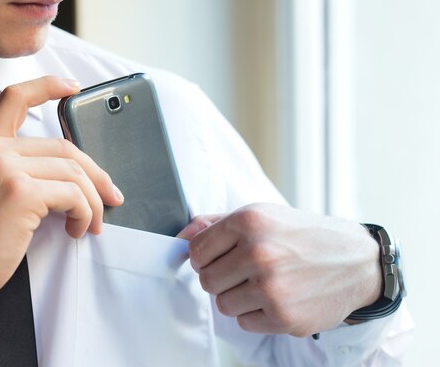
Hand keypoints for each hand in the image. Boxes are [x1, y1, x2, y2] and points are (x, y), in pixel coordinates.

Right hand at [0, 76, 123, 346]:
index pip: (15, 99)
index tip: (72, 86)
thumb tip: (67, 179)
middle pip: (65, 148)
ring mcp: (7, 170)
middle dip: (96, 175)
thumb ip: (15, 172)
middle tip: (110, 197)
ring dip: (93, 202)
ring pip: (74, 173)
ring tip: (91, 223)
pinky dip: (85, 214)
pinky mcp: (21, 194)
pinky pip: (74, 196)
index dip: (48, 86)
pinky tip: (76, 229)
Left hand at [178, 203, 381, 336]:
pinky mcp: (284, 317)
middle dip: (220, 277)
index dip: (204, 256)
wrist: (356, 261)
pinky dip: (256, 314)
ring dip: (238, 297)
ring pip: (223, 304)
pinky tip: (278, 298)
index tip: (219, 257)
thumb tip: (180, 237)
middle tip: (244, 271)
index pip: (196, 250)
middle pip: (206, 280)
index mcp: (249, 222)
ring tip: (264, 283)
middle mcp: (259, 253)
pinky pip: (244, 322)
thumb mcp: (262, 215)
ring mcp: (272, 287)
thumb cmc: (304, 235)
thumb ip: (216, 223)